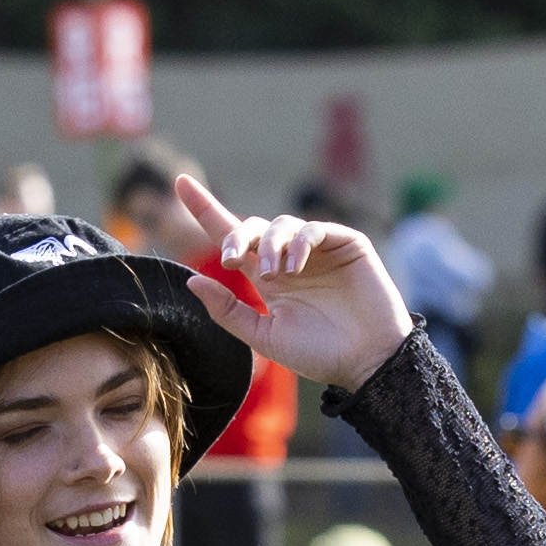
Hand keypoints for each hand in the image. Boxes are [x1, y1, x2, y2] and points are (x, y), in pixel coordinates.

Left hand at [167, 173, 409, 392]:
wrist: (366, 362)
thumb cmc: (318, 353)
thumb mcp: (263, 336)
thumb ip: (227, 310)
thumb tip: (192, 280)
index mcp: (267, 278)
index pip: (232, 238)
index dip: (205, 209)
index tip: (179, 184)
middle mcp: (289, 259)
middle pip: (252, 227)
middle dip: (236, 236)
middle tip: (231, 259)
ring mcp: (318, 249)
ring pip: (281, 225)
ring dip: (268, 244)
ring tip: (272, 273)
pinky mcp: (346, 243)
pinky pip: (314, 229)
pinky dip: (300, 242)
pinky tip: (294, 265)